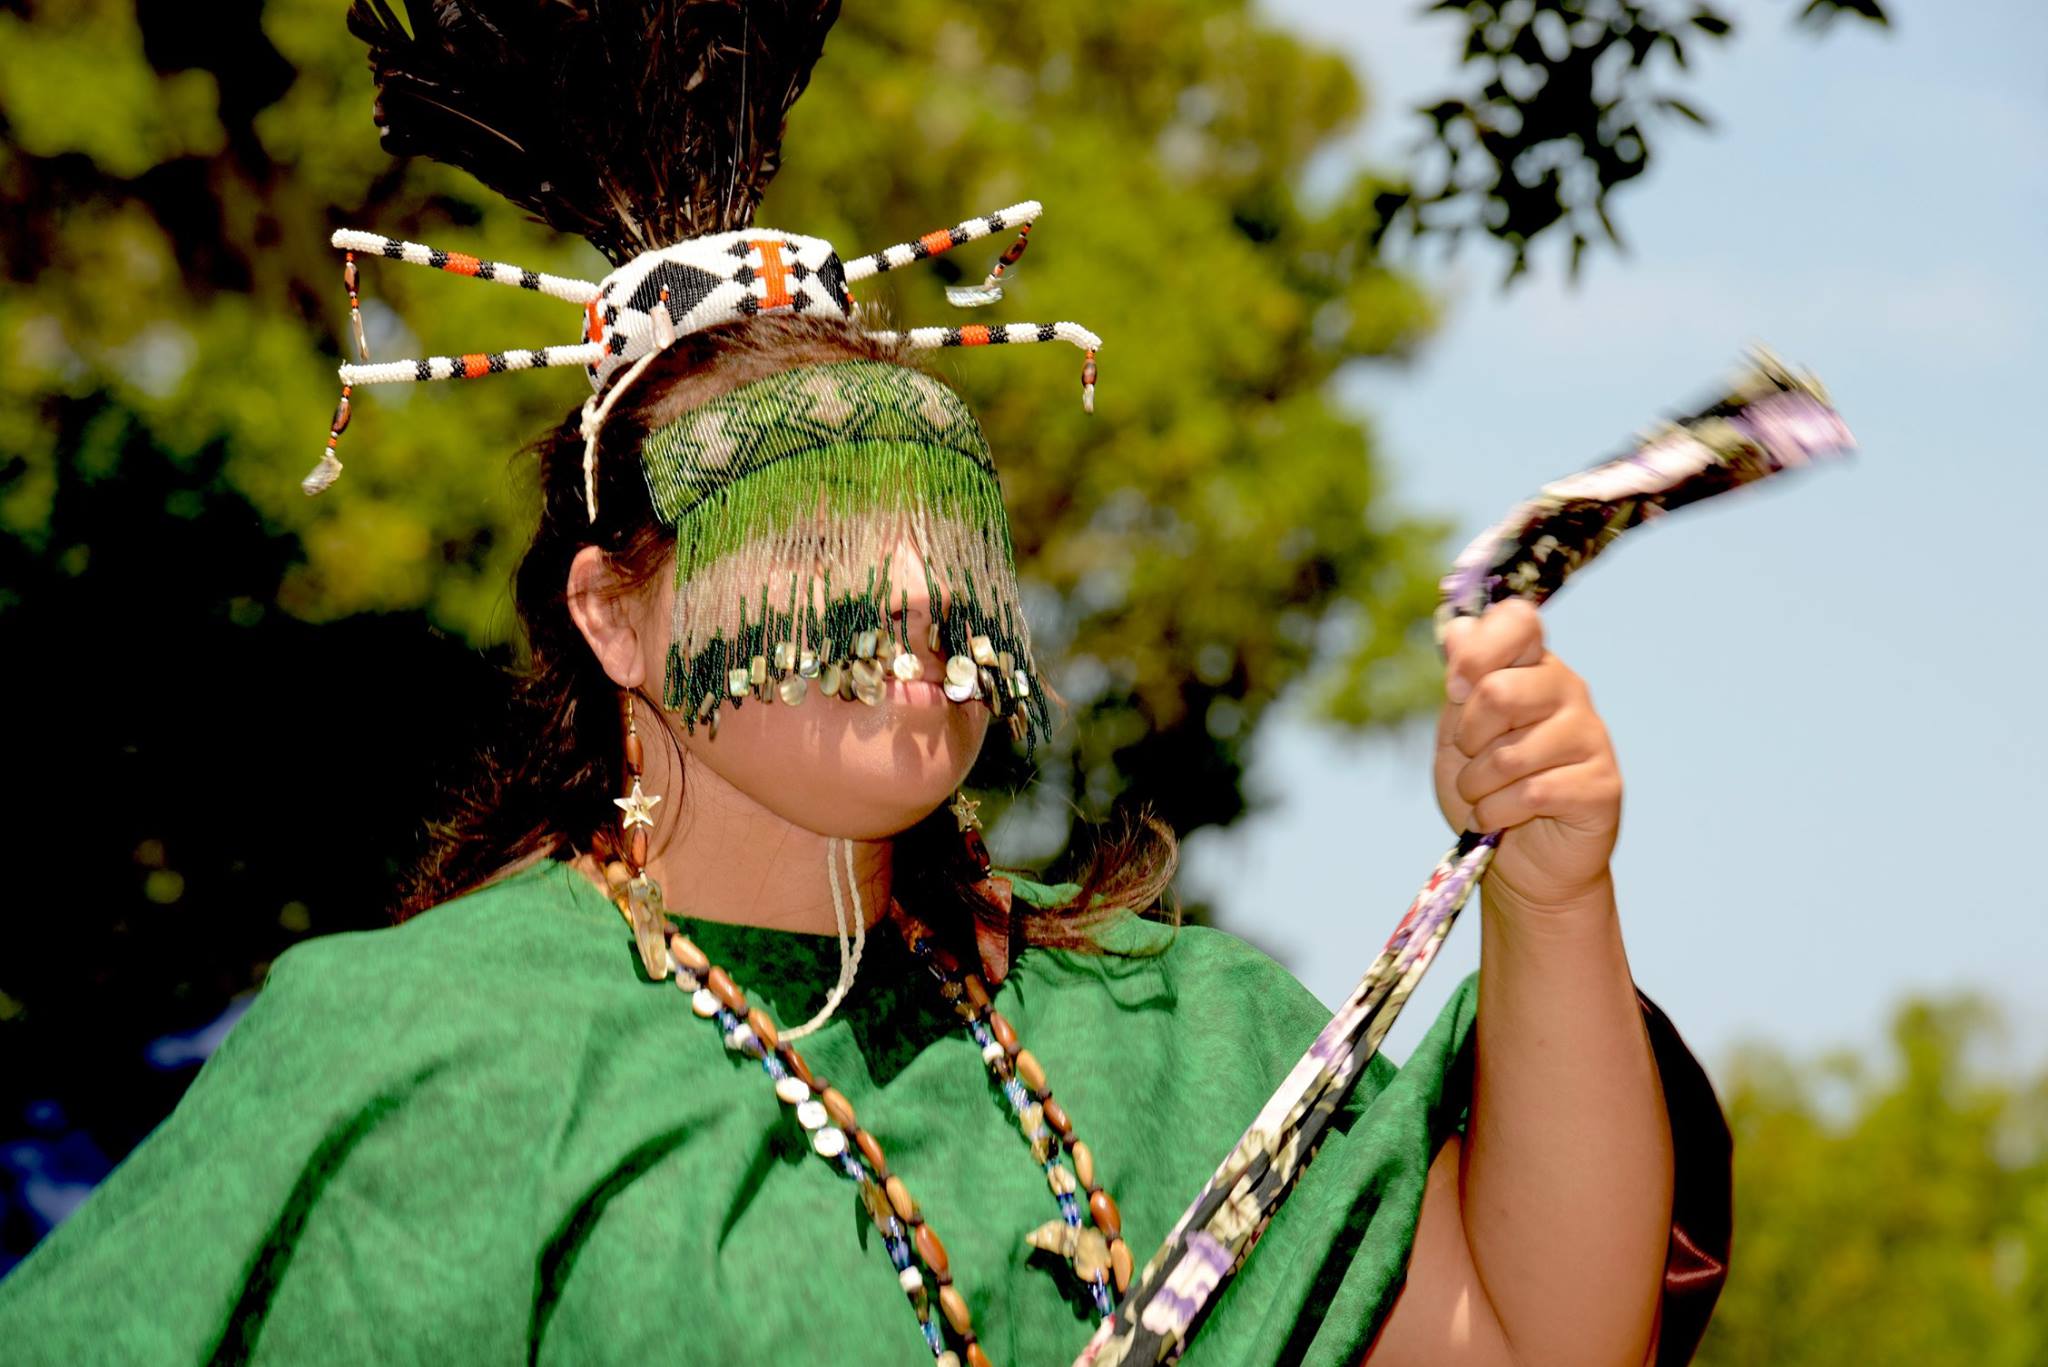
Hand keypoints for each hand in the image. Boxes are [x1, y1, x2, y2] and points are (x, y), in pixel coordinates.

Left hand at [1433, 600, 1621, 913]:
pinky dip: (1498, 812)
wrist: (1520, 860)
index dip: (1477, 651)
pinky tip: (1506, 817)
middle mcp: (1568, 690)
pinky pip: (1532, 792)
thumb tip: (1457, 629)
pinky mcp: (1603, 784)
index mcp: (1531, 666)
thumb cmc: (1486, 789)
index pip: (1517, 620)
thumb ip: (1461, 682)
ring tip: (1486, 796)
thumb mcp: (1458, 732)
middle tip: (1474, 759)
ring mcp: (1590, 736)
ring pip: (1510, 754)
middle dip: (1468, 739)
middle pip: (1500, 692)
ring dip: (1478, 786)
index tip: (1456, 690)